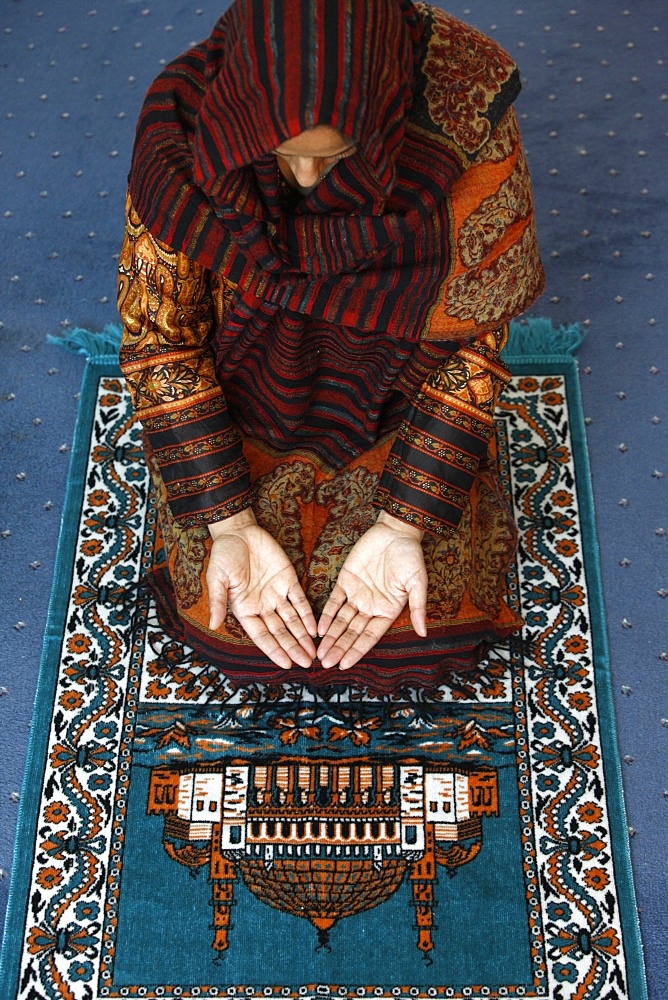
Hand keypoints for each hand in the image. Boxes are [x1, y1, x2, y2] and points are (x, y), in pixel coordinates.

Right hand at [207, 509, 316, 668]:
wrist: (238, 531)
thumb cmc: (223, 555)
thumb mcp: (217, 578)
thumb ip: (218, 601)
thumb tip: (214, 624)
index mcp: (244, 609)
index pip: (262, 636)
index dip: (274, 650)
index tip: (286, 664)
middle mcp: (263, 606)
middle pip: (281, 632)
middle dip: (294, 648)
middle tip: (308, 664)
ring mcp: (277, 593)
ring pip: (292, 620)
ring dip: (303, 636)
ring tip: (314, 653)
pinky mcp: (289, 579)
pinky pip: (300, 601)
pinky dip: (308, 614)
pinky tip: (316, 628)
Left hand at [316, 511, 427, 669]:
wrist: (396, 531)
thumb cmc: (410, 557)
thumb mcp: (418, 582)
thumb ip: (418, 608)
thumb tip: (424, 633)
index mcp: (388, 610)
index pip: (369, 636)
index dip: (357, 650)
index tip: (345, 664)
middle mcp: (370, 606)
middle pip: (352, 632)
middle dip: (339, 648)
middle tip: (325, 664)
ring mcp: (357, 594)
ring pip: (341, 620)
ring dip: (330, 637)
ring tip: (319, 653)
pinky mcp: (345, 580)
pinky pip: (334, 601)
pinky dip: (326, 614)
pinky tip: (319, 628)